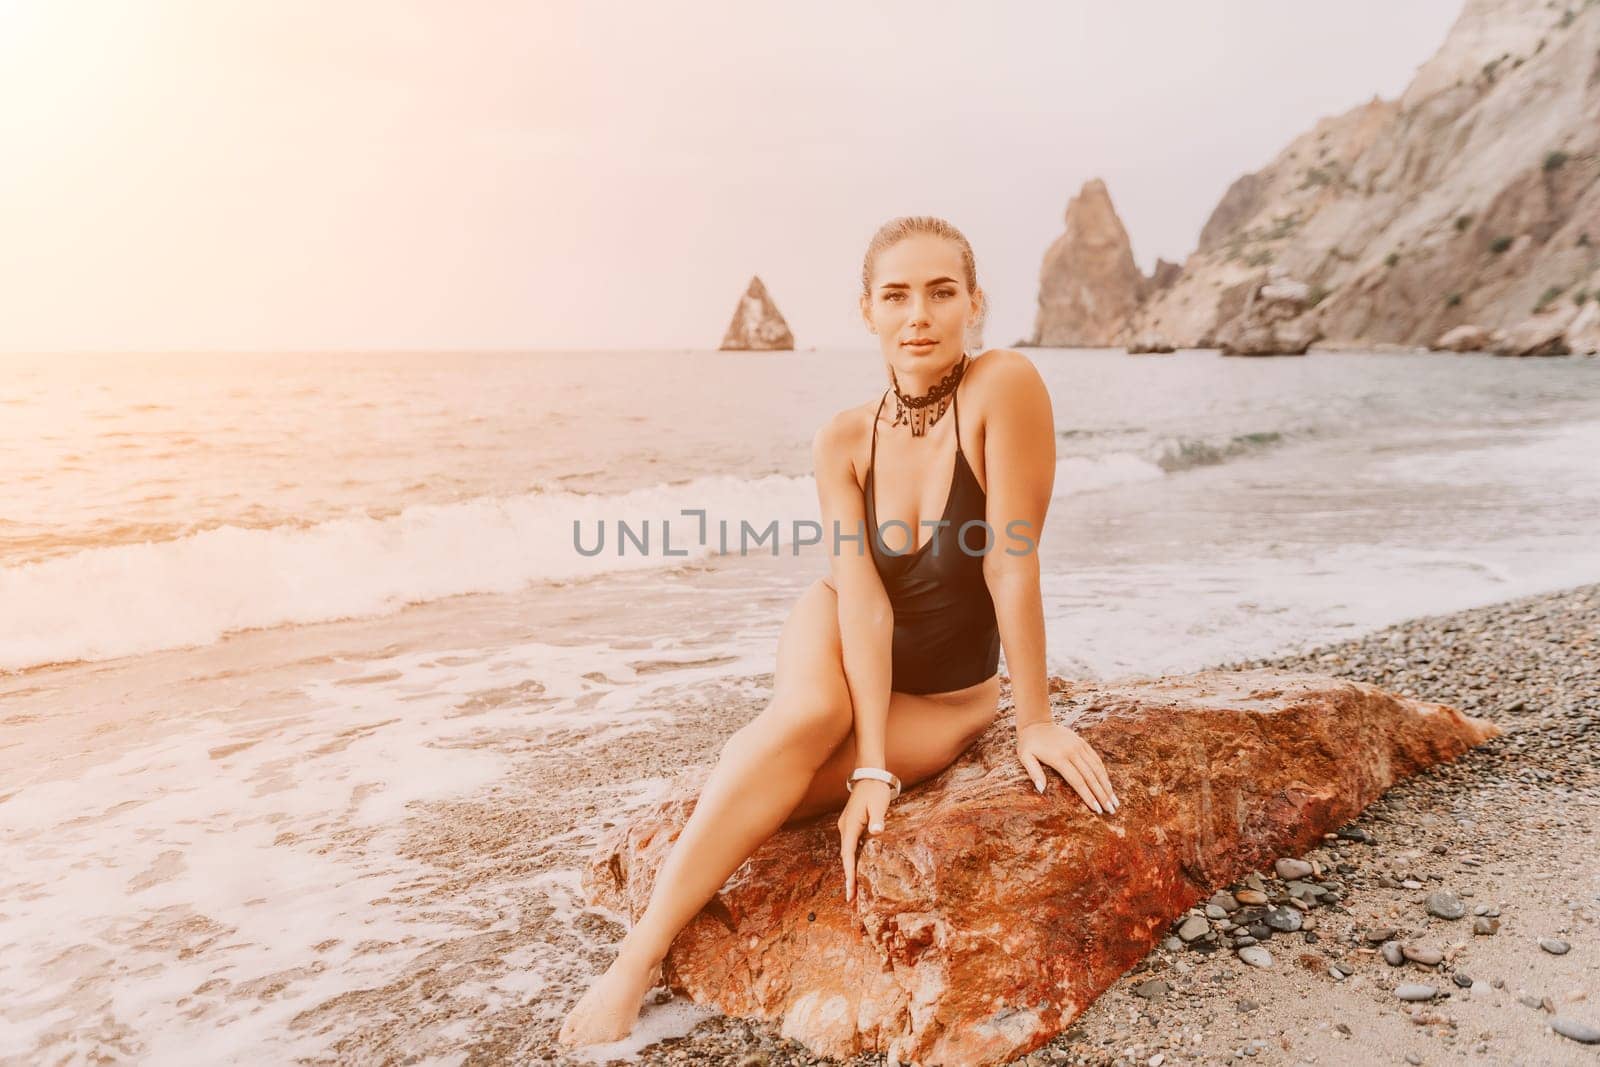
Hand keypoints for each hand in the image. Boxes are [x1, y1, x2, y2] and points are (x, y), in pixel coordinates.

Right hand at [837, 777, 890, 902]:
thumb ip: (878, 820)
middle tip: (852, 899)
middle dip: (848, 878)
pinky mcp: (852, 825)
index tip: (850, 891)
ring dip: (850, 869)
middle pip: (846, 857)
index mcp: (850, 826)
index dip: (849, 874)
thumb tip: (877, 831)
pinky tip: (858, 868)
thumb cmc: (875, 791)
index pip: (848, 855)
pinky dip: (853, 859)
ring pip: (848, 853)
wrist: (870, 776)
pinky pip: (851, 846)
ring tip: (855, 889)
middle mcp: (845, 828)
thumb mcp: (879, 805)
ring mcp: (847, 827)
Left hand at [1016, 721, 1117, 813]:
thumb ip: (1034, 772)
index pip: (1077, 781)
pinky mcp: (1082, 743)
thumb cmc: (1028, 743)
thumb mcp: (1025, 757)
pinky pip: (1096, 759)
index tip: (1097, 809)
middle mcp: (1072, 752)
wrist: (1036, 721)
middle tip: (1111, 810)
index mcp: (1059, 758)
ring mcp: (1079, 746)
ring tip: (1114, 801)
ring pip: (1097, 769)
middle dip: (1102, 795)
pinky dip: (1103, 773)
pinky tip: (1108, 784)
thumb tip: (1041, 790)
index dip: (1088, 796)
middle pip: (1091, 777)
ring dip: (1107, 786)